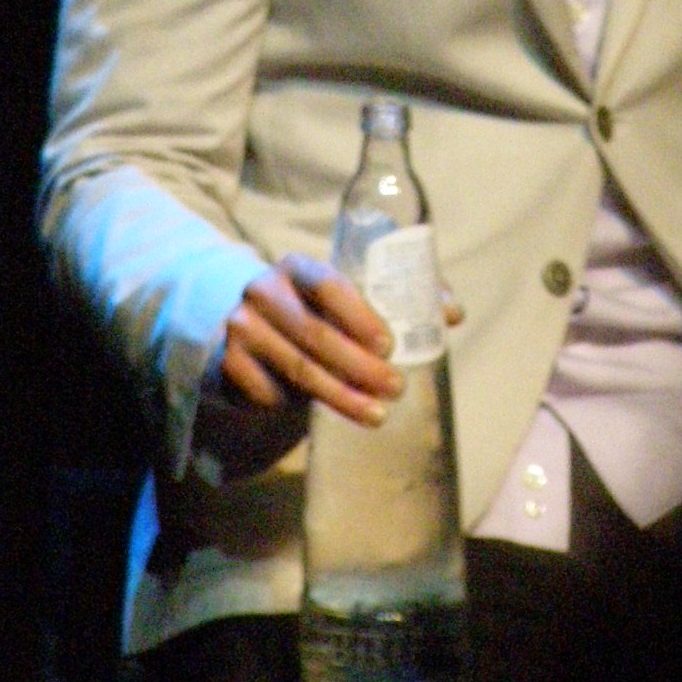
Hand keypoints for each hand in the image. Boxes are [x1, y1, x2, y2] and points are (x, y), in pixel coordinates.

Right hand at [210, 253, 405, 447]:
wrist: (240, 329)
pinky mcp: (227, 366)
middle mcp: (263, 292)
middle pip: (317, 335)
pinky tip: (323, 414)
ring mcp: (241, 329)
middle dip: (361, 368)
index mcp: (297, 267)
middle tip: (396, 388)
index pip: (329, 286)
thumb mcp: (340, 297)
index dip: (360, 317)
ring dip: (342, 397)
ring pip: (298, 371)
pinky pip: (270, 394)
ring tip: (378, 414)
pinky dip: (300, 407)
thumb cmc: (309, 312)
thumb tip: (453, 314)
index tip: (389, 346)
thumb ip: (396, 298)